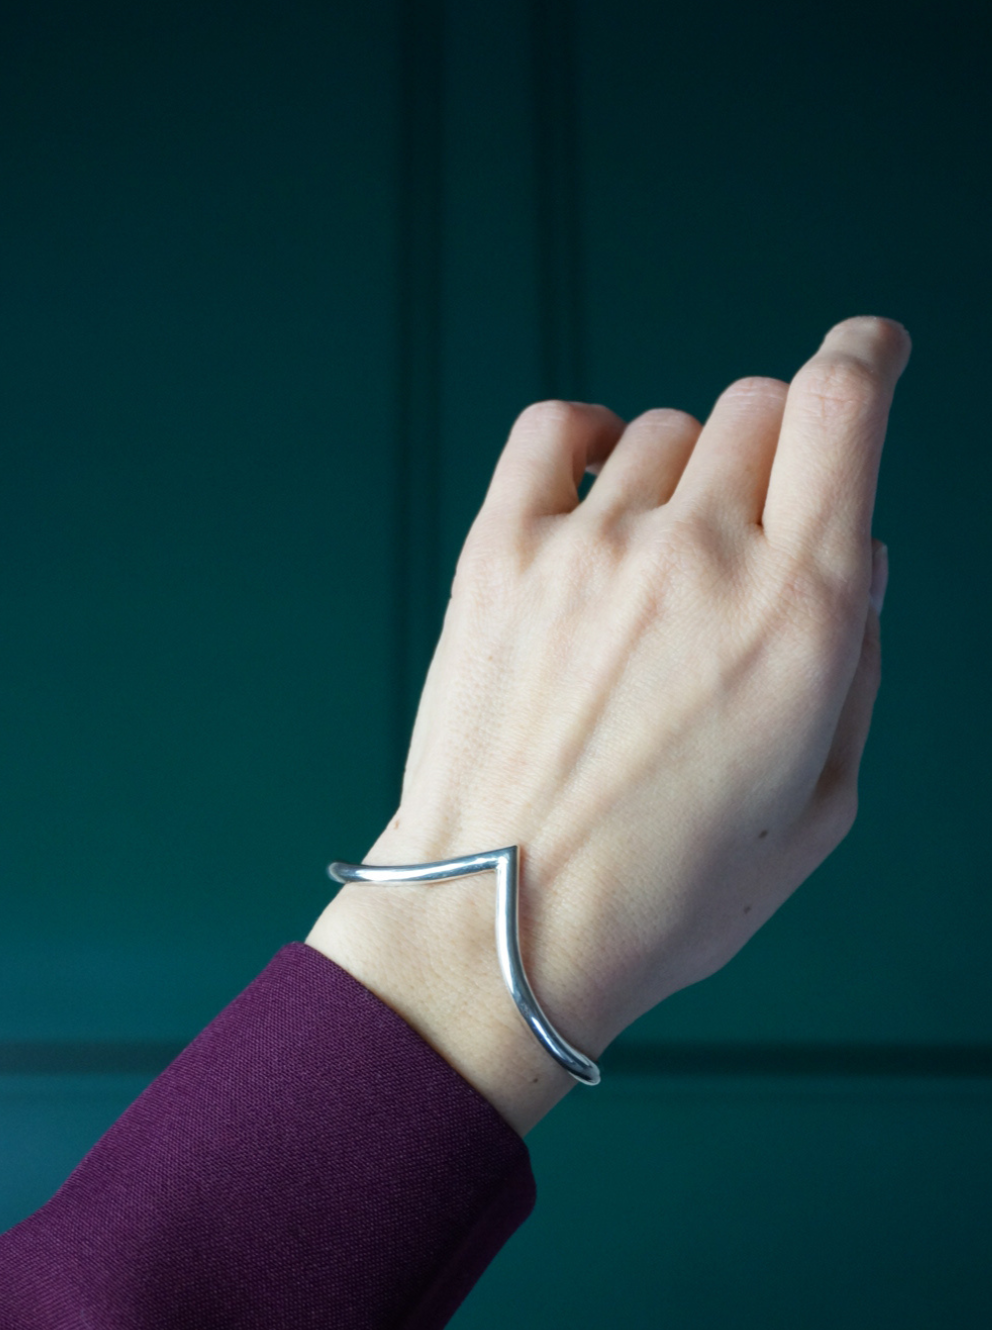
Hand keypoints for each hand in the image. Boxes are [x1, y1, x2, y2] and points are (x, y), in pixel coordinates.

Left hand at [308, 315, 910, 1133]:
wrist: (503, 928)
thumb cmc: (672, 892)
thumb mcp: (820, 806)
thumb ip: (860, 667)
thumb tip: (860, 553)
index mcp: (802, 615)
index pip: (842, 408)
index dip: (864, 358)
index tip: (868, 351)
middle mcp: (700, 558)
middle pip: (759, 408)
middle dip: (777, 451)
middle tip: (754, 529)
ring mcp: (590, 549)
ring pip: (665, 430)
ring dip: (685, 475)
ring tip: (662, 565)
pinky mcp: (499, 556)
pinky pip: (554, 432)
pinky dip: (587, 438)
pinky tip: (597, 483)